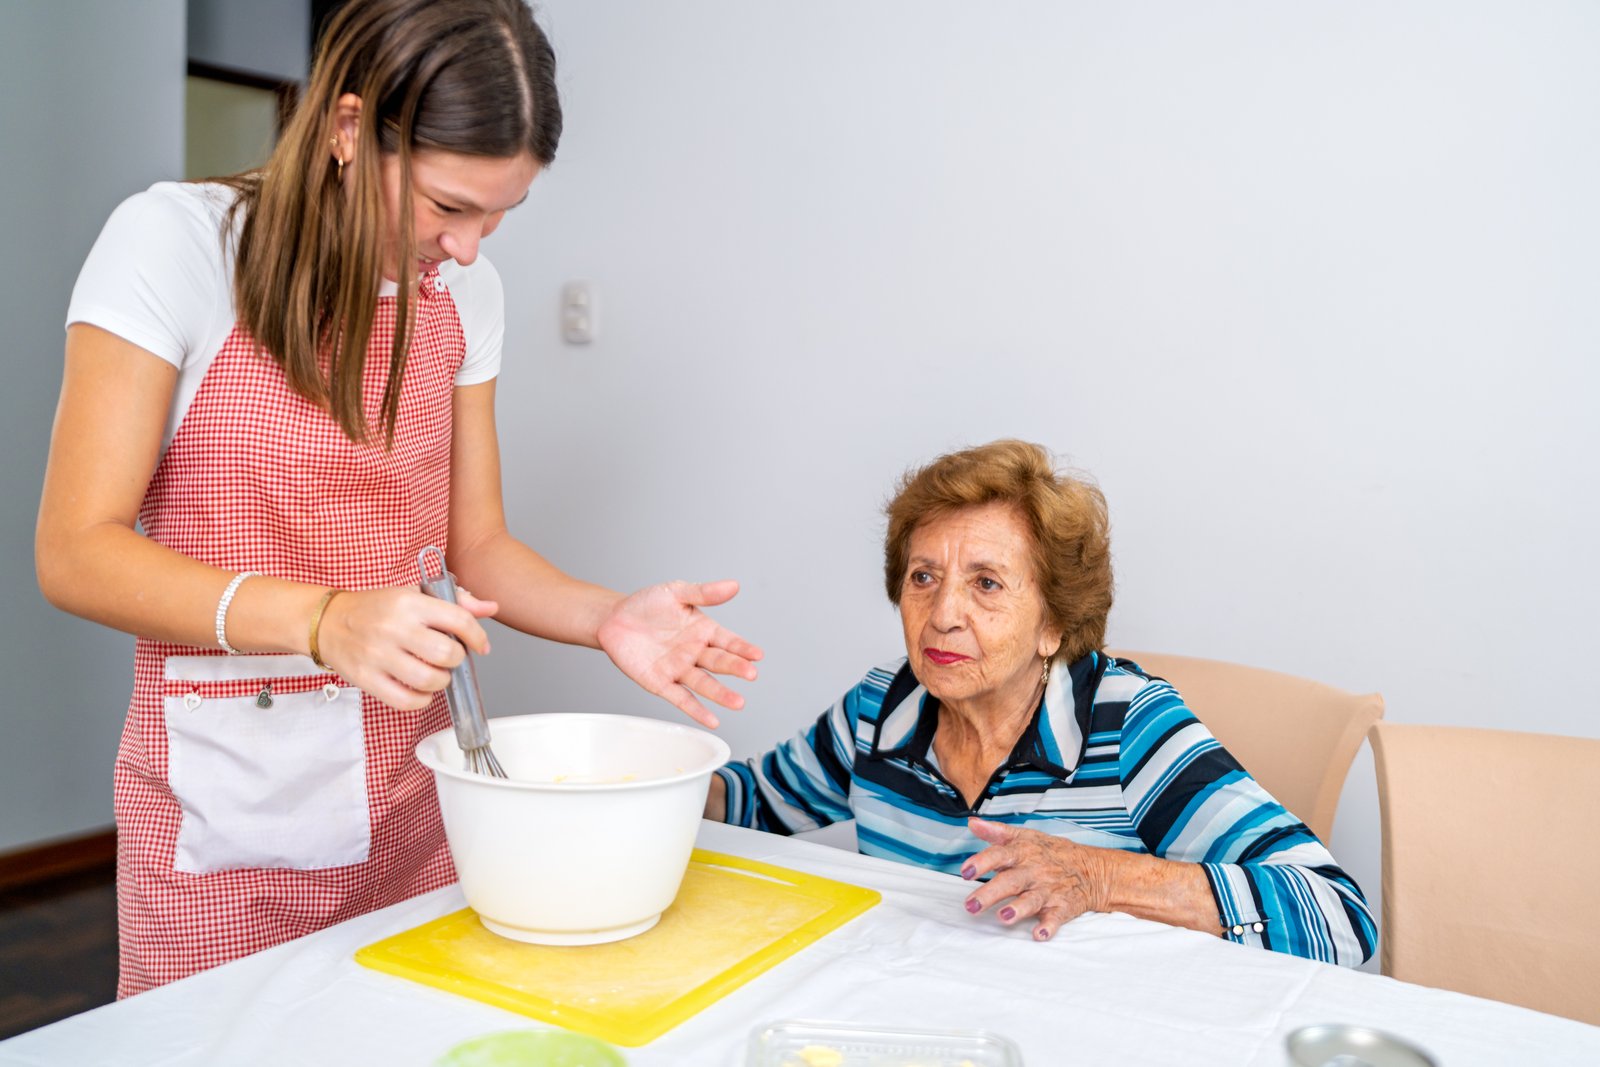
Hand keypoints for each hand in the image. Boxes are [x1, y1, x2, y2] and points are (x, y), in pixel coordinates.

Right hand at [314, 585, 497, 710]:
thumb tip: (491, 608)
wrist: (328, 621)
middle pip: (446, 653)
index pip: (458, 619)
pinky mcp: (366, 678)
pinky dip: (421, 700)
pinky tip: (421, 690)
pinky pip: (406, 701)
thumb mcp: (415, 593)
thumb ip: (456, 601)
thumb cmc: (377, 608)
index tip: (481, 645)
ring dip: (441, 681)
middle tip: (449, 657)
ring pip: (429, 680)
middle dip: (457, 659)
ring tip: (435, 673)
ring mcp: (378, 655)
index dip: (477, 636)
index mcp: (409, 602)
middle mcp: (394, 627)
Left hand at [596, 579, 762, 727]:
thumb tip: (734, 585)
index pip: (728, 641)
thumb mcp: (676, 593)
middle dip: (735, 668)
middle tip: (751, 674)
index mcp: (703, 630)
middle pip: (719, 663)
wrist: (614, 619)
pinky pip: (681, 698)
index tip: (757, 655)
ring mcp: (679, 669)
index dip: (743, 648)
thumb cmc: (647, 604)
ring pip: (704, 684)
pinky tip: (712, 721)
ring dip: (721, 694)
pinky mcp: (661, 683)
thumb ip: (704, 593)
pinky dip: (696, 710)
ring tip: (738, 702)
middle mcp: (695, 652)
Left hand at [960, 816, 1112, 941]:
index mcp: (1022, 852)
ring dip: (1018, 909)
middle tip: (971, 905)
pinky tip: (1039, 934)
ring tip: (1003, 917)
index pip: (1000, 855)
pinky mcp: (1062, 907)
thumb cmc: (1050, 852)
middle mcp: (1034, 871)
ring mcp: (1048, 890)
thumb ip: (997, 832)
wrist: (1090, 869)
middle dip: (990, 893)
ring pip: (1032, 900)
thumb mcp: (1025, 836)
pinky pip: (1056, 918)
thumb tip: (972, 823)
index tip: (965, 871)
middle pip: (1011, 881)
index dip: (982, 862)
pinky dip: (1048, 926)